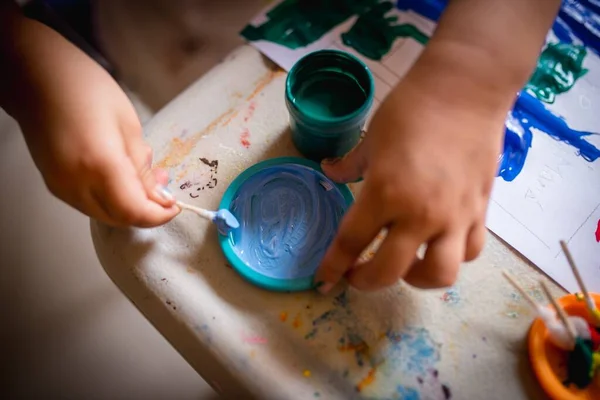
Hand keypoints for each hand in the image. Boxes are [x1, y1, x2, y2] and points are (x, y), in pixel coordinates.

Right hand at [12, 21, 177, 226]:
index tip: (175, 206)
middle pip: (119, 219)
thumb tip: (157, 196)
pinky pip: (89, 204)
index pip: (134, 212)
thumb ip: (143, 167)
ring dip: (129, 206)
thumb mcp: (129, 125)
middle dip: (146, 211)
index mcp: (100, 165)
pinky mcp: (54, 184)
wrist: (36, 77)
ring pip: (104, 215)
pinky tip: (121, 177)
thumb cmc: (84, 89)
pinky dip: (111, 200)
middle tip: (164, 189)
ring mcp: (61, 187)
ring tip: (145, 177)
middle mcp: (76, 183)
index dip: (158, 216)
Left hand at [314, 63, 508, 292]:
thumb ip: (349, 165)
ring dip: (414, 279)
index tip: (322, 281)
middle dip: (365, 281)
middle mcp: (420, 214)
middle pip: (389, 271)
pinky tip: (438, 246)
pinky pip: (470, 252)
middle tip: (356, 275)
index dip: (332, 266)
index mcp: (385, 193)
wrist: (466, 90)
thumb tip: (328, 172)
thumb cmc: (412, 109)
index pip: (351, 242)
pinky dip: (452, 257)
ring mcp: (455, 217)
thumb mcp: (371, 138)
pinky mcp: (481, 211)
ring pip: (438, 275)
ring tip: (404, 265)